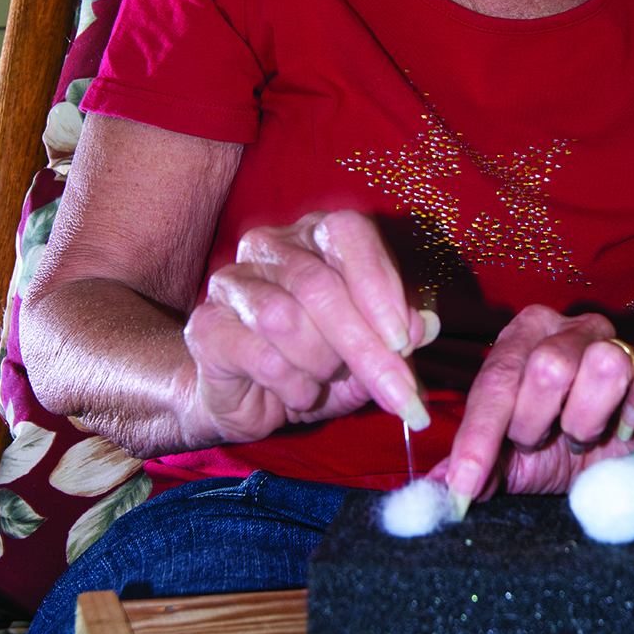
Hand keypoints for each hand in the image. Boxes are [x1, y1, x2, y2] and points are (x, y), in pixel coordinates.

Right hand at [182, 210, 432, 444]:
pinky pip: (259, 355)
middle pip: (320, 285)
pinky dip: (292, 384)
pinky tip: (297, 392)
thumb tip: (425, 325)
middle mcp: (271, 246)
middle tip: (398, 393)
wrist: (248, 399)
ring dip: (320, 362)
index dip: (379, 285)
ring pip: (284, 318)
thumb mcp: (370, 351)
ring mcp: (232, 282)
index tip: (403, 341)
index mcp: (317, 234)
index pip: (349, 234)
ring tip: (326, 379)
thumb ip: (398, 335)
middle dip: (364, 347)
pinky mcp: (207, 325)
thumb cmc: (316, 363)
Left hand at [440, 306, 633, 505]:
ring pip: (605, 365)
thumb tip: (435, 490)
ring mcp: (621, 340)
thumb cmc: (558, 454)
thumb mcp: (512, 466)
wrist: (621, 467)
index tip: (465, 486)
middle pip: (548, 366)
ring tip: (583, 436)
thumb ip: (474, 470)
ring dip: (589, 418)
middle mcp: (569, 329)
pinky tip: (632, 425)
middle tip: (542, 441)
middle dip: (538, 422)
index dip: (479, 437)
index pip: (494, 381)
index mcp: (520, 339)